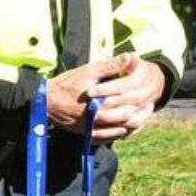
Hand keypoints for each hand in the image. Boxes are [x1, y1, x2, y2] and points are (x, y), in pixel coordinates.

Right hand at [47, 53, 164, 141]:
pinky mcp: (86, 135)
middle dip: (139, 115)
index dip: (141, 103)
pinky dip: (118, 134)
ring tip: (142, 118)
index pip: (128, 106)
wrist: (45, 101)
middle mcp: (97, 120)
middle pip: (126, 121)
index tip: (150, 99)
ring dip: (132, 126)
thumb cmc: (67, 84)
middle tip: (149, 108)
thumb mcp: (89, 71)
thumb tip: (132, 56)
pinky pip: (107, 139)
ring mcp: (91, 130)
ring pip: (119, 132)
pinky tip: (125, 129)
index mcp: (101, 104)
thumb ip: (112, 66)